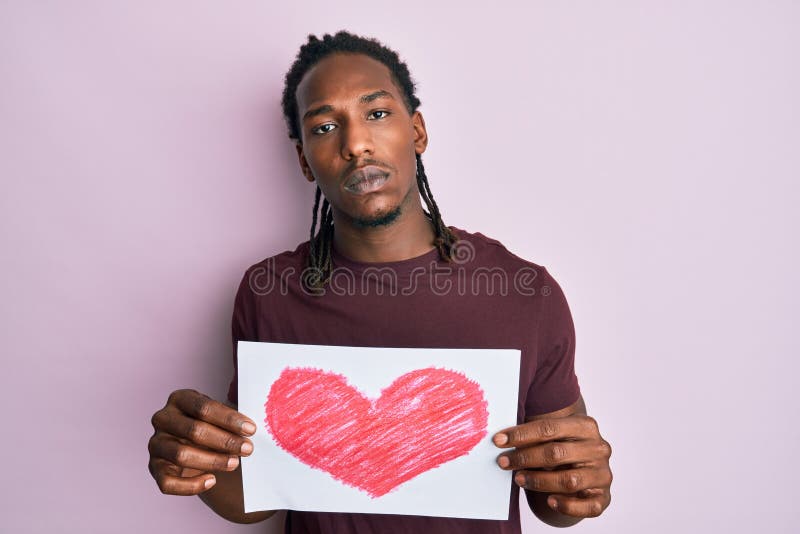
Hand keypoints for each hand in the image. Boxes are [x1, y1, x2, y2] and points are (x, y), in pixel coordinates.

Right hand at [148, 389, 255, 495]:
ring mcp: (156, 443)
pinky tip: (212, 481)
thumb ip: (232, 417)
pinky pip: (168, 482)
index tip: (251, 429)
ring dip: (212, 461)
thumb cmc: (211, 425)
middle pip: (194, 430)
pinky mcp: (154, 467)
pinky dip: (191, 485)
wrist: (195, 446)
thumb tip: (250, 427)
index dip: (229, 419)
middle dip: (225, 441)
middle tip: (248, 449)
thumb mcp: (219, 415)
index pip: (204, 407)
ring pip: (181, 455)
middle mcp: (163, 419)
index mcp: (179, 399)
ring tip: (234, 463)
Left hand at [493, 414, 611, 517]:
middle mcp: (598, 448)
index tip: (498, 441)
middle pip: (557, 452)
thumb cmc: (564, 451)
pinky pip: (587, 506)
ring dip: (539, 481)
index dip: (521, 434)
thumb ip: (536, 437)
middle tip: (504, 462)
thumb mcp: (554, 438)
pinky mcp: (604, 497)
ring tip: (519, 479)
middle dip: (525, 457)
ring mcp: (603, 474)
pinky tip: (549, 501)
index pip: (549, 428)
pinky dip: (567, 506)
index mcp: (586, 426)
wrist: (586, 472)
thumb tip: (501, 439)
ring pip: (568, 480)